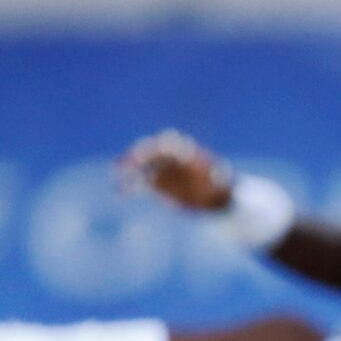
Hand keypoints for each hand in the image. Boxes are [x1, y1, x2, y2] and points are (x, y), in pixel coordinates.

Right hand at [118, 130, 232, 210]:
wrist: (214, 198)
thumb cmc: (221, 186)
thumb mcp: (223, 180)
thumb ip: (218, 174)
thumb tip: (220, 171)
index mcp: (184, 151)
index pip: (169, 141)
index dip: (163, 144)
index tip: (160, 148)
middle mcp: (168, 157)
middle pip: (149, 150)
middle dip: (140, 153)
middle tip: (133, 160)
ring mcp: (159, 169)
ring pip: (139, 166)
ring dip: (127, 169)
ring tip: (117, 175)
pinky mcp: (154, 184)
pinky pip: (137, 184)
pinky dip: (128, 187)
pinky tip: (119, 194)